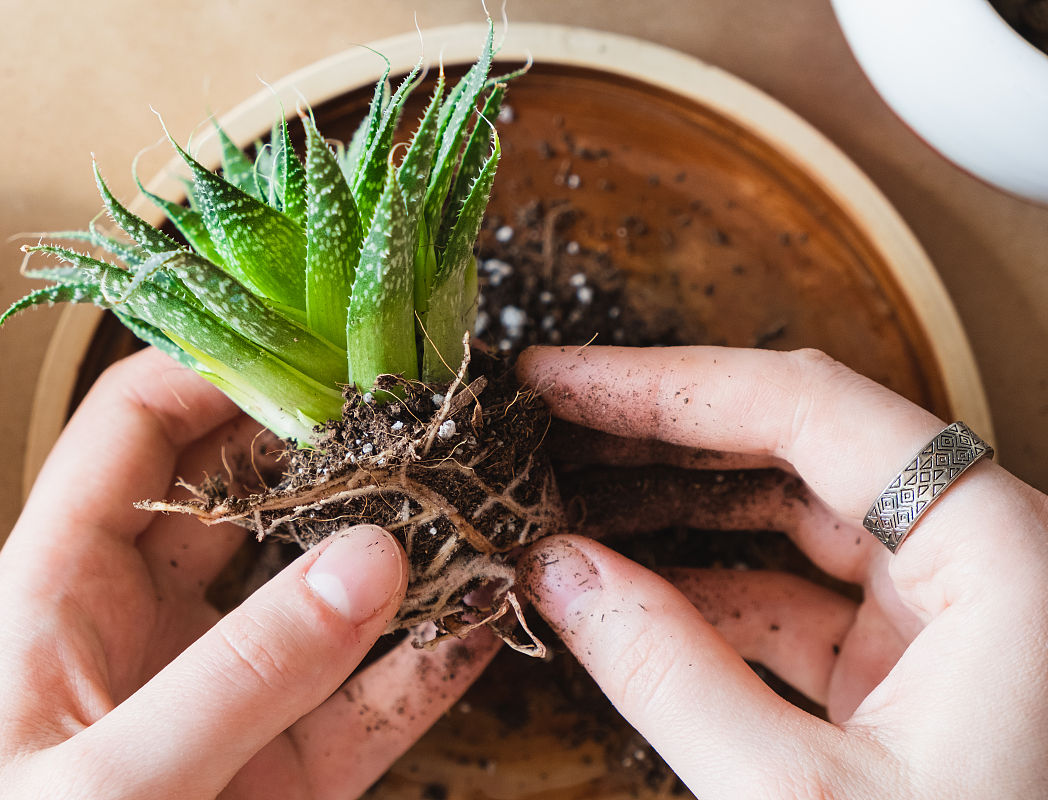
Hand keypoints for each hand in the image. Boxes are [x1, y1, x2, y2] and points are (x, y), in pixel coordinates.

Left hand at [0, 348, 496, 799]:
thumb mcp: (114, 780)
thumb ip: (243, 672)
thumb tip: (374, 560)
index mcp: (63, 589)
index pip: (138, 429)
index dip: (222, 373)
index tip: (323, 354)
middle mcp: (151, 623)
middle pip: (253, 496)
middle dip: (340, 456)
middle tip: (426, 417)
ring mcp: (230, 692)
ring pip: (327, 592)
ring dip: (403, 553)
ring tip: (478, 506)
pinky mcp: (287, 764)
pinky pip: (371, 696)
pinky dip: (430, 660)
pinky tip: (484, 619)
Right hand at [517, 345, 1047, 798]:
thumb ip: (664, 670)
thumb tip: (554, 570)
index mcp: (999, 561)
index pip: (809, 410)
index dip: (664, 384)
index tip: (557, 381)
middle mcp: (983, 564)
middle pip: (798, 446)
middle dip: (658, 435)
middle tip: (547, 425)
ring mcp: (945, 615)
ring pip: (790, 517)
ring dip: (671, 510)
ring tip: (565, 501)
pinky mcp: (911, 667)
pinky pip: (792, 597)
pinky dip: (702, 589)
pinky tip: (620, 590)